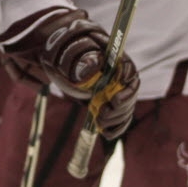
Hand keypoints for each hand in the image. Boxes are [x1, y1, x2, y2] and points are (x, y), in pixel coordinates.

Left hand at [38, 10, 140, 139]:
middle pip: (130, 91)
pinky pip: (121, 116)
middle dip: (120, 107)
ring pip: (126, 106)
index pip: (128, 69)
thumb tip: (94, 66)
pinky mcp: (110, 102)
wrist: (56, 62)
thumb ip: (80, 59)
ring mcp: (115, 88)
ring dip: (116, 119)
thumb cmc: (62, 53)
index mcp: (111, 56)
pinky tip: (106, 133)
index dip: (126, 86)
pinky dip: (116, 127)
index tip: (114, 99)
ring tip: (99, 122)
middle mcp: (118, 72)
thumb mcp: (66, 55)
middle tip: (102, 114)